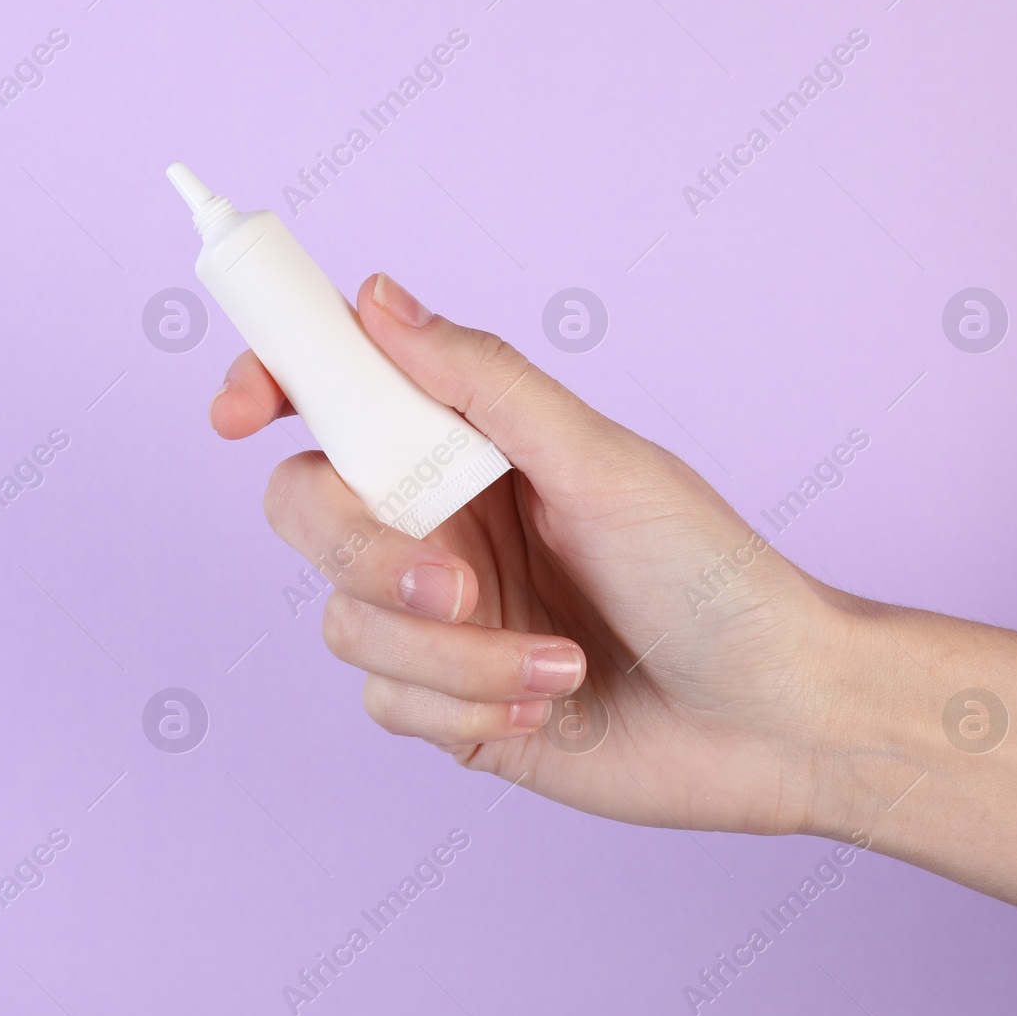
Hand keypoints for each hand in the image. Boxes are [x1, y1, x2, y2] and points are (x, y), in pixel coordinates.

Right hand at [211, 272, 859, 838]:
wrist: (773, 718)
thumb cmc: (712, 575)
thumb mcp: (601, 463)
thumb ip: (482, 384)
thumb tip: (375, 297)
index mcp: (470, 447)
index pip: (339, 396)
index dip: (272, 383)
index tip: (242, 409)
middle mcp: (439, 523)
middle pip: (308, 510)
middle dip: (368, 554)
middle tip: (459, 582)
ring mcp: (436, 618)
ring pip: (343, 622)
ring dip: (451, 654)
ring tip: (558, 663)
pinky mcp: (444, 704)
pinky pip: (383, 700)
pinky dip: (464, 704)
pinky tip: (549, 704)